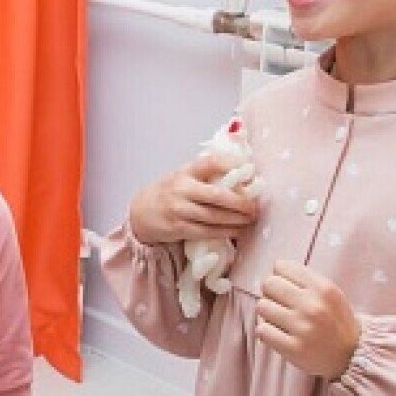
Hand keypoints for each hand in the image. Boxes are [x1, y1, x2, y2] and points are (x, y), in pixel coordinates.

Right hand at [126, 151, 258, 246]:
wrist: (140, 212)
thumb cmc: (169, 192)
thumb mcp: (183, 176)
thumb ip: (206, 172)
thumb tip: (240, 166)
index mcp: (185, 172)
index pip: (209, 163)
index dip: (229, 164)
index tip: (248, 169)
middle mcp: (181, 189)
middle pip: (217, 195)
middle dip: (240, 202)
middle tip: (255, 207)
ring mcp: (179, 210)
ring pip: (214, 216)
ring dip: (236, 220)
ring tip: (250, 220)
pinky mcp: (178, 228)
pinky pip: (207, 231)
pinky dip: (225, 232)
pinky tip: (237, 231)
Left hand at [255, 260, 361, 379]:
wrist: (352, 356)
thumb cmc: (336, 322)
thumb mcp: (331, 294)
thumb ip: (305, 280)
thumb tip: (275, 268)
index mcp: (324, 288)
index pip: (281, 267)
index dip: (279, 277)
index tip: (284, 287)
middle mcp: (313, 306)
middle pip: (268, 284)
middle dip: (270, 293)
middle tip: (279, 304)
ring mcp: (303, 328)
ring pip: (262, 306)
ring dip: (267, 313)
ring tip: (280, 320)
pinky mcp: (294, 348)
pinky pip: (262, 330)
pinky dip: (266, 332)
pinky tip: (278, 334)